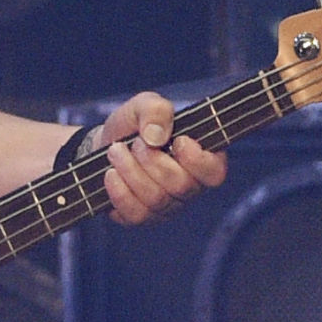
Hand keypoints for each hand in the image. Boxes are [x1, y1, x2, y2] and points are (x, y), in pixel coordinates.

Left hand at [93, 89, 227, 224]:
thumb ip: (156, 110)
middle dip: (151, 159)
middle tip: (135, 142)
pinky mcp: (143, 217)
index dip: (196, 159)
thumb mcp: (145, 104)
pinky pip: (136, 214)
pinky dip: (119, 191)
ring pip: (156, 198)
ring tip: (116, 151)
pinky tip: (111, 174)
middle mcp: (189, 187)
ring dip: (130, 170)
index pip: (215, 173)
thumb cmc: (135, 125)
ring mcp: (167, 206)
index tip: (177, 140)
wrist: (106, 143)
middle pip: (180, 185)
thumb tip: (156, 136)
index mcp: (202, 159)